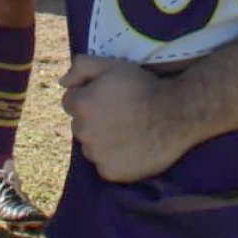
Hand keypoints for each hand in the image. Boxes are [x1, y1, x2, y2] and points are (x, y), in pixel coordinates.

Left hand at [60, 56, 192, 181]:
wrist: (175, 114)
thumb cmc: (144, 86)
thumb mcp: (113, 65)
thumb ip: (82, 67)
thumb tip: (62, 82)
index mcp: (82, 105)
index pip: (70, 102)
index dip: (88, 97)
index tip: (108, 98)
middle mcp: (83, 131)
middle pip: (80, 125)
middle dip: (94, 119)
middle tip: (120, 114)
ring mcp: (96, 155)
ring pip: (91, 146)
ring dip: (102, 140)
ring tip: (128, 131)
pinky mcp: (110, 172)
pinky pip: (105, 165)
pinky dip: (114, 158)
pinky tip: (132, 147)